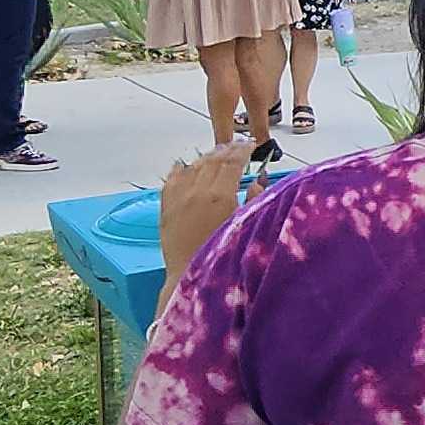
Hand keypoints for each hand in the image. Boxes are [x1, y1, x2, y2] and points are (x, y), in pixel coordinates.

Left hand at [157, 139, 256, 276]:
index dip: (243, 151)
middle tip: (236, 145)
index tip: (251, 145)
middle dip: (226, 150)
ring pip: (192, 167)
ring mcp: (178, 199)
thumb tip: (258, 182)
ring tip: (215, 153)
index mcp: (220, 195)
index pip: (232, 162)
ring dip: (205, 158)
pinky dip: (179, 170)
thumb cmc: (224, 259)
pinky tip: (183, 165)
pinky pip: (171, 181)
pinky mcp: (166, 209)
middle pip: (213, 161)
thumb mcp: (246, 227)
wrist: (191, 279)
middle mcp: (197, 192)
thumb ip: (255, 201)